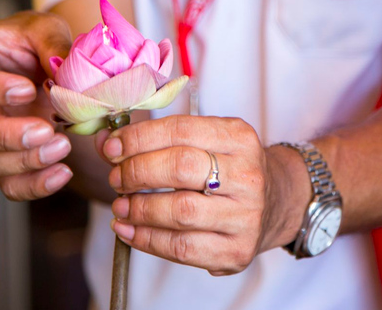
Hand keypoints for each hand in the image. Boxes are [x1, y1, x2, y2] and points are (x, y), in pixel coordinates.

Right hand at [0, 11, 73, 199]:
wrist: (36, 62)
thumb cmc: (33, 40)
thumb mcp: (44, 27)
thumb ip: (53, 42)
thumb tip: (64, 67)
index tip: (25, 91)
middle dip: (8, 135)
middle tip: (45, 131)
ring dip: (24, 161)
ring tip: (62, 147)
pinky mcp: (2, 154)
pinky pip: (7, 181)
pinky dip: (33, 184)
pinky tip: (61, 173)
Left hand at [96, 115, 300, 275]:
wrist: (277, 202)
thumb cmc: (230, 168)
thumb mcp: (209, 140)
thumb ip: (160, 139)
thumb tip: (104, 141)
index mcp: (240, 138)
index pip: (181, 130)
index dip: (139, 139)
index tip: (111, 147)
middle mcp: (248, 175)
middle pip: (180, 168)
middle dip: (136, 172)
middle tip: (116, 178)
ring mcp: (246, 216)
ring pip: (179, 212)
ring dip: (139, 209)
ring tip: (120, 206)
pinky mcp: (237, 251)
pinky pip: (182, 248)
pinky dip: (147, 240)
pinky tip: (129, 231)